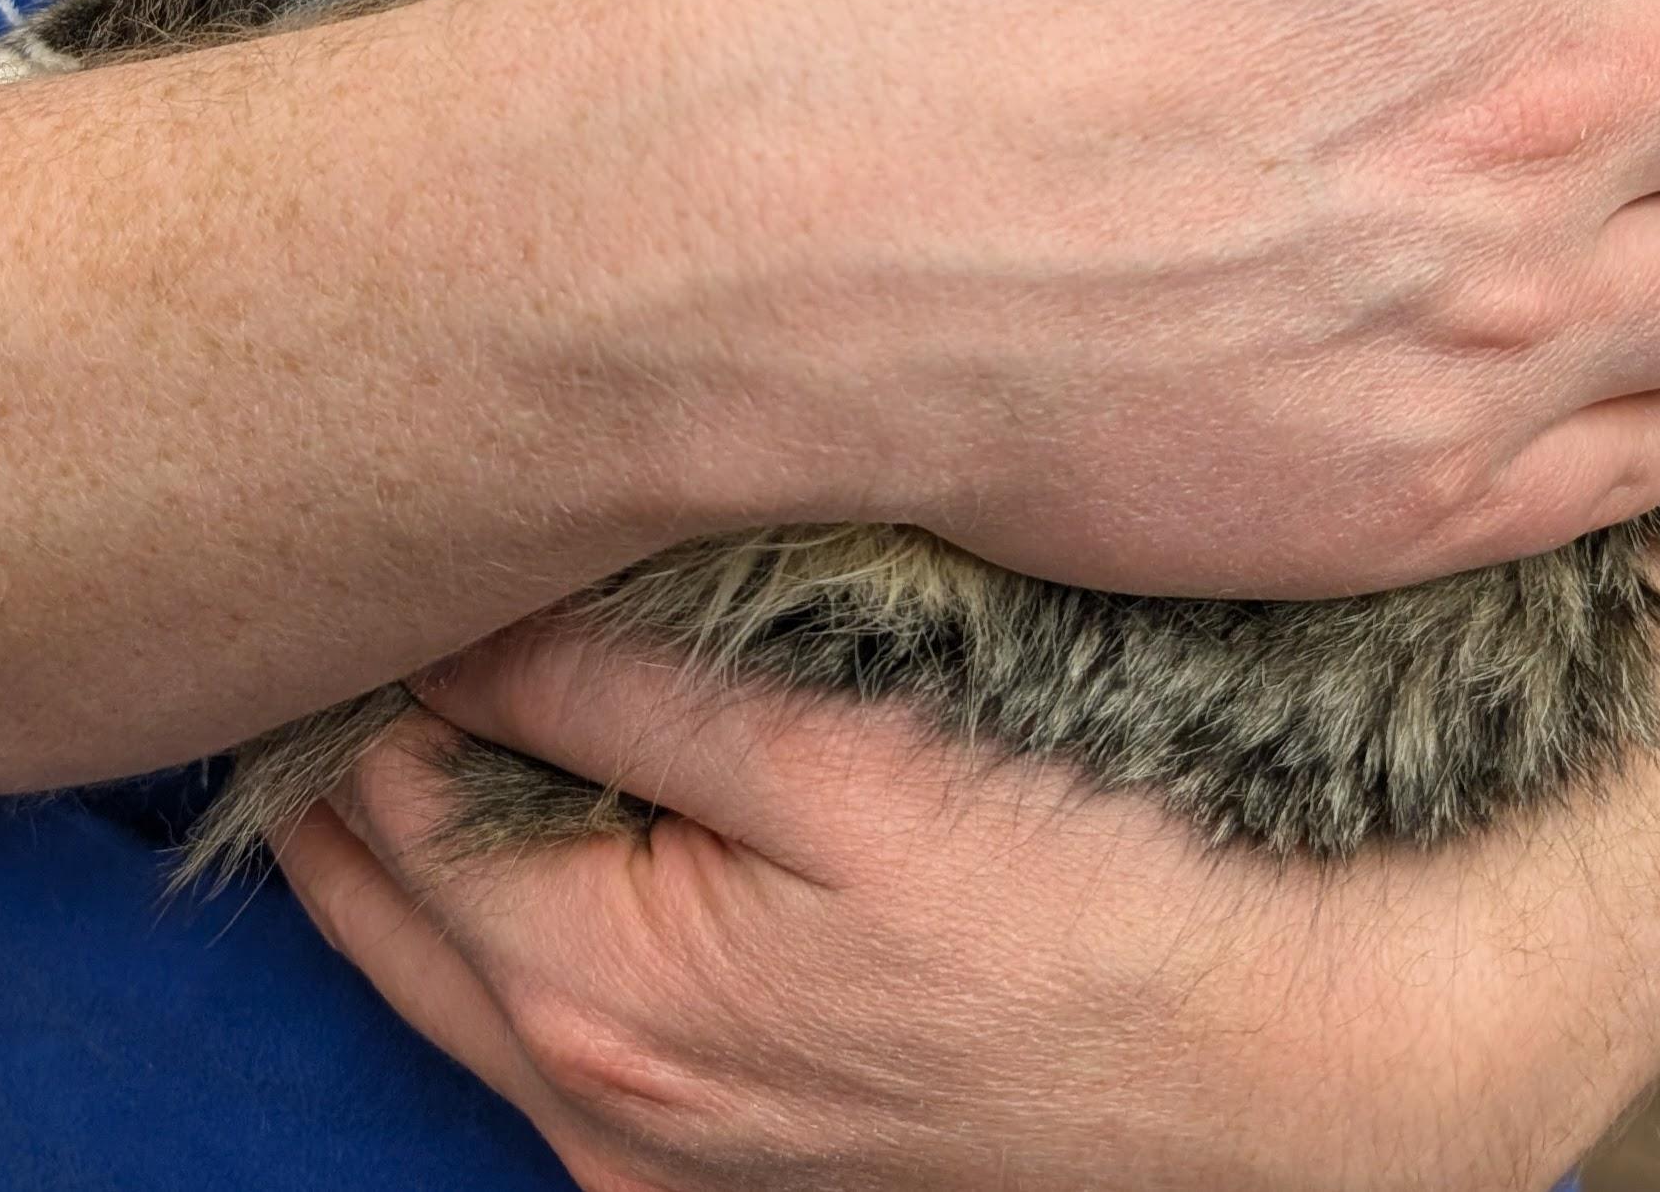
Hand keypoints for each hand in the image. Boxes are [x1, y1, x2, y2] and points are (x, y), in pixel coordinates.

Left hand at [281, 625, 1322, 1191]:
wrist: (1299, 1081)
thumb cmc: (1098, 906)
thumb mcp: (858, 768)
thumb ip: (632, 692)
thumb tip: (456, 612)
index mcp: (598, 1004)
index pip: (380, 799)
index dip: (365, 655)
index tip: (368, 531)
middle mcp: (593, 1110)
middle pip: (386, 896)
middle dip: (360, 742)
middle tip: (371, 580)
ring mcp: (658, 1157)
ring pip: (456, 959)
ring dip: (426, 820)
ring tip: (446, 658)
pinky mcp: (726, 1163)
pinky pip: (549, 1018)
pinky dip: (514, 899)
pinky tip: (559, 790)